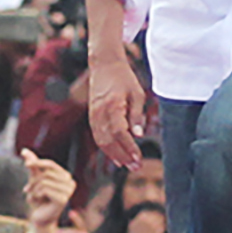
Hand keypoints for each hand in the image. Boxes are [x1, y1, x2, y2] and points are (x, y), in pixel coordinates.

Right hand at [90, 44, 150, 173]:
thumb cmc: (123, 78)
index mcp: (112, 105)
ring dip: (114, 155)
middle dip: (123, 156)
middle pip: (109, 141)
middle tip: (136, 167)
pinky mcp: (92, 116)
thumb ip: (137, 115)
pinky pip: (97, 137)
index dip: (129, 147)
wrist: (104, 65)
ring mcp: (94, 115)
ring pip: (101, 141)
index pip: (120, 132)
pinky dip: (106, 148)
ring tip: (127, 165)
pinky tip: (116, 157)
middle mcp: (100, 112)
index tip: (138, 158)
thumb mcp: (137, 93)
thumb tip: (139, 135)